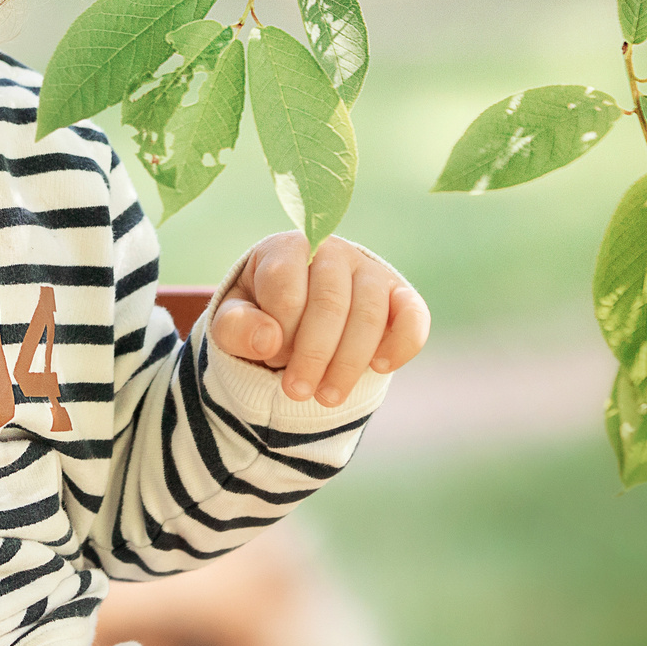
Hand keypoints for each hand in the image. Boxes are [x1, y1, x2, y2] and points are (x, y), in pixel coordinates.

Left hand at [206, 233, 429, 405]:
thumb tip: (268, 340)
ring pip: (369, 315)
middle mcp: (333, 251)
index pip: (286, 288)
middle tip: (296, 392)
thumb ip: (236, 327)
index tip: (270, 358)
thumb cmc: (260, 314)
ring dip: (348, 363)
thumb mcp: (232, 322)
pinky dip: (401, 344)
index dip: (279, 332)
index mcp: (288, 248)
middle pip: (330, 303)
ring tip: (327, 397)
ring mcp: (370, 271)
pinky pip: (413, 316)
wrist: (297, 313)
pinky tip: (379, 368)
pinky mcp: (401, 295)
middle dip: (313, 356)